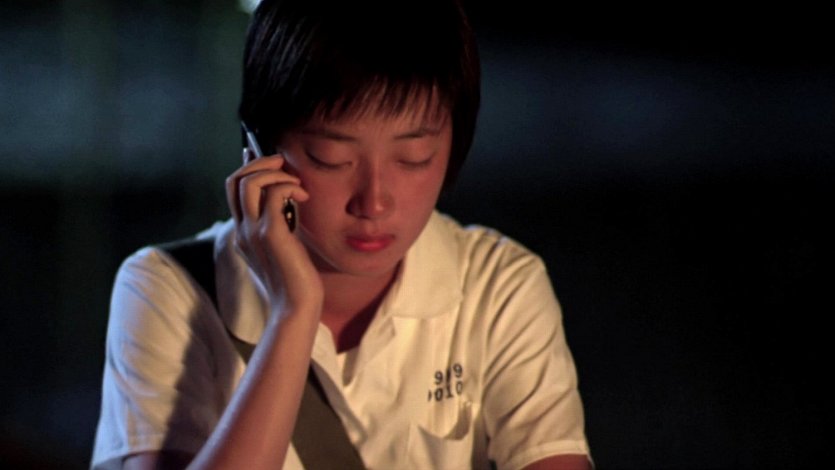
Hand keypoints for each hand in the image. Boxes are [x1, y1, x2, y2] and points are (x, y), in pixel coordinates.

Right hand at [225, 149, 322, 313]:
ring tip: (296, 183)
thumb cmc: (295, 280)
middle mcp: (242, 230)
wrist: (296, 307)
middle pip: (235, 180)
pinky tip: (304, 196)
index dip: (248, 167)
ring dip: (275, 172)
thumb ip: (279, 225)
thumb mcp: (283, 247)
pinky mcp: (271, 234)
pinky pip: (274, 194)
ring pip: (249, 182)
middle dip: (259, 162)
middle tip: (282, 162)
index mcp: (242, 233)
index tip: (266, 157)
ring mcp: (253, 231)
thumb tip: (287, 199)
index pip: (233, 190)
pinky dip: (290, 186)